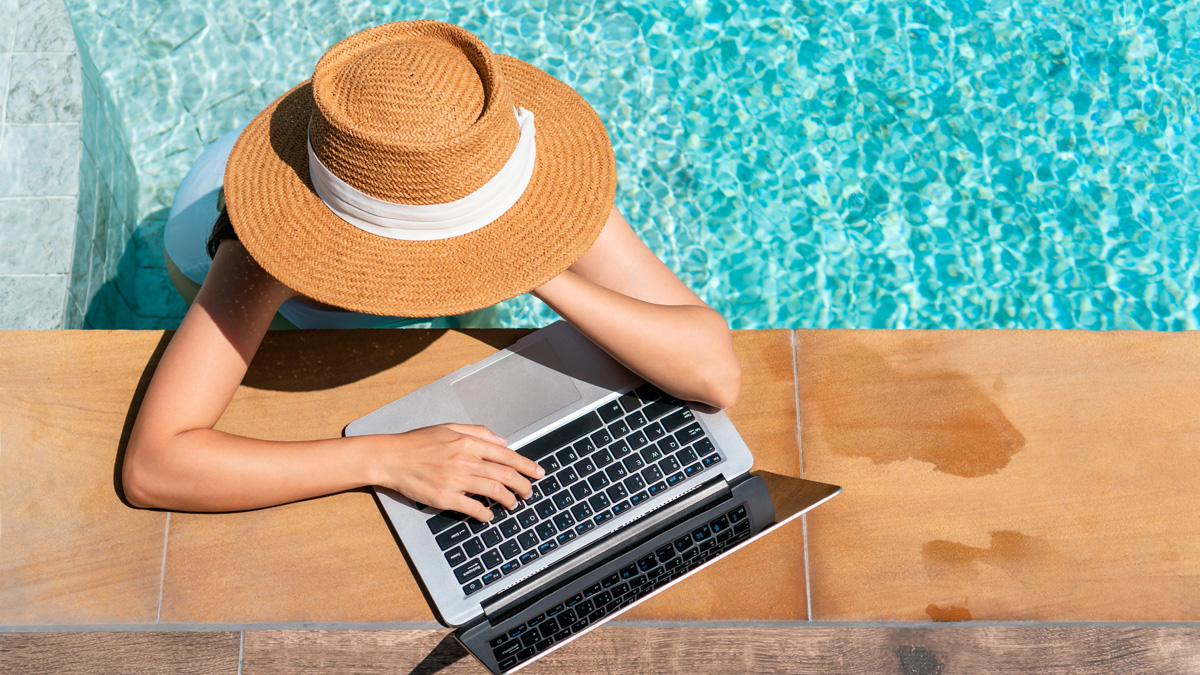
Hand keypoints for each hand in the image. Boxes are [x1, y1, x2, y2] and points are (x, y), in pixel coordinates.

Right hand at [371, 423, 544, 521]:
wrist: (391, 458)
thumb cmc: (416, 442)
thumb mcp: (448, 427)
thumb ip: (478, 431)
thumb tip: (502, 440)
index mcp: (468, 442)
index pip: (506, 454)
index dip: (526, 465)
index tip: (538, 473)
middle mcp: (465, 459)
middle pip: (505, 474)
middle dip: (523, 485)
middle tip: (529, 492)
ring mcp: (456, 479)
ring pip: (494, 490)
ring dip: (508, 499)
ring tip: (514, 504)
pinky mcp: (445, 497)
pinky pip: (473, 507)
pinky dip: (486, 512)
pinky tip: (490, 514)